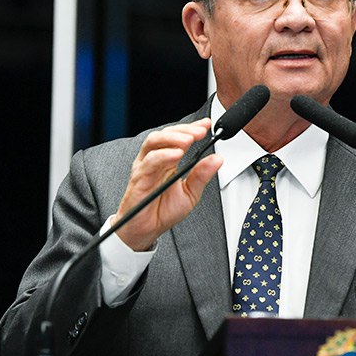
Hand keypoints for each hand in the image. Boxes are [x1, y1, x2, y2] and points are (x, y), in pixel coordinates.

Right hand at [114, 118, 222, 250]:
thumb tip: (217, 159)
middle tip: (200, 132)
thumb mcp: (190, 194)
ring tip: (189, 140)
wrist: (146, 231)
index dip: (192, 127)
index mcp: (167, 160)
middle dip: (184, 130)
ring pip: (154, 143)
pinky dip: (163, 156)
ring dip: (173, 138)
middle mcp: (155, 160)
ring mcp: (145, 167)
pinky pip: (149, 163)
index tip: (208, 124)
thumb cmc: (163, 211)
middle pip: (165, 134)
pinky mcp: (138, 179)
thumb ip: (202, 176)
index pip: (178, 137)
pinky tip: (176, 155)